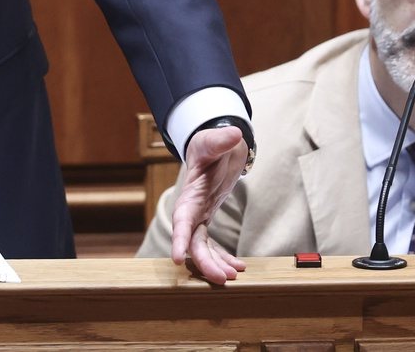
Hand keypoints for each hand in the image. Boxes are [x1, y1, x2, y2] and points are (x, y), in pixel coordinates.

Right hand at [167, 123, 248, 285]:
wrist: (213, 148)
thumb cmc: (209, 145)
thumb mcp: (212, 140)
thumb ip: (220, 139)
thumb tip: (234, 134)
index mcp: (190, 194)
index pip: (182, 219)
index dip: (180, 239)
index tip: (177, 259)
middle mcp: (192, 209)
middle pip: (193, 241)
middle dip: (205, 262)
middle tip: (222, 279)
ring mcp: (200, 215)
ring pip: (202, 247)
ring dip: (215, 264)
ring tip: (233, 277)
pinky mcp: (208, 218)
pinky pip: (212, 244)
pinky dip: (223, 257)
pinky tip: (238, 267)